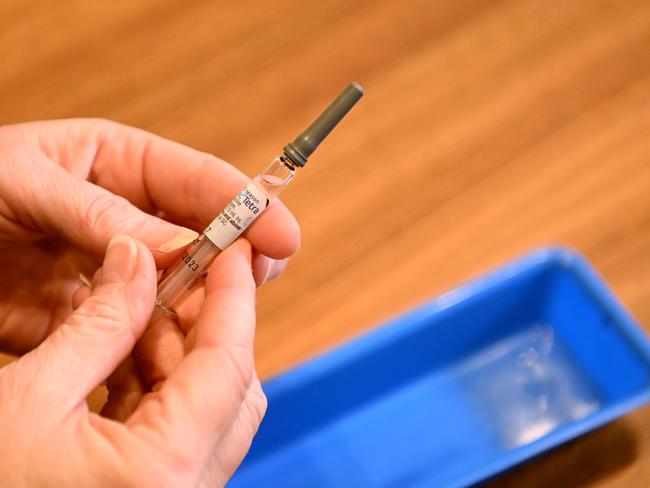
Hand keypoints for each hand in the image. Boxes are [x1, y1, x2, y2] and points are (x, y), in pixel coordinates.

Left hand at [0, 118, 298, 354]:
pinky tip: (163, 359)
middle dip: (231, 264)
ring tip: (202, 335)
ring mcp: (110, 267)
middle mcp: (123, 215)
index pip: (198, 180)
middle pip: (200, 240)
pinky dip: (154, 346)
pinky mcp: (89, 313)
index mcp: (116, 163)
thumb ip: (102, 215)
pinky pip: (135, 330)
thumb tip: (177, 249)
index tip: (283, 234)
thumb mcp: (25, 183)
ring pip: (174, 291)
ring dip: (193, 312)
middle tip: (256, 286)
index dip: (246, 206)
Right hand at [0, 235, 264, 485]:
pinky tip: (123, 352)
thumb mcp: (29, 397)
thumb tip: (137, 258)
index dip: (234, 298)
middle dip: (204, 323)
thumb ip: (98, 323)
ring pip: (207, 406)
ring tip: (137, 306)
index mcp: (164, 471)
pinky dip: (158, 386)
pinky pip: (179, 431)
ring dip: (177, 352)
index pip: (228, 364)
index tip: (235, 249)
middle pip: (229, 386)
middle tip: (173, 273)